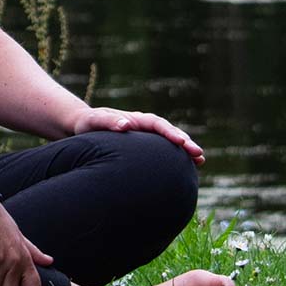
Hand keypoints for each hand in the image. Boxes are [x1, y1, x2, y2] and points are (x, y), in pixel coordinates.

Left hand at [71, 107, 205, 165]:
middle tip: (199, 155)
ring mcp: (146, 137)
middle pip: (169, 132)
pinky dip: (176, 156)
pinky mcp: (144, 148)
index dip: (170, 132)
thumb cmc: (89, 123)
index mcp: (135, 119)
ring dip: (185, 149)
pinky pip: (164, 151)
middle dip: (185, 142)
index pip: (157, 124)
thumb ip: (108, 122)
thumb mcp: (95, 121)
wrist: (85, 127)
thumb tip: (125, 125)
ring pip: (170, 141)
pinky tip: (188, 166)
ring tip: (200, 160)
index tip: (181, 142)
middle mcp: (144, 127)